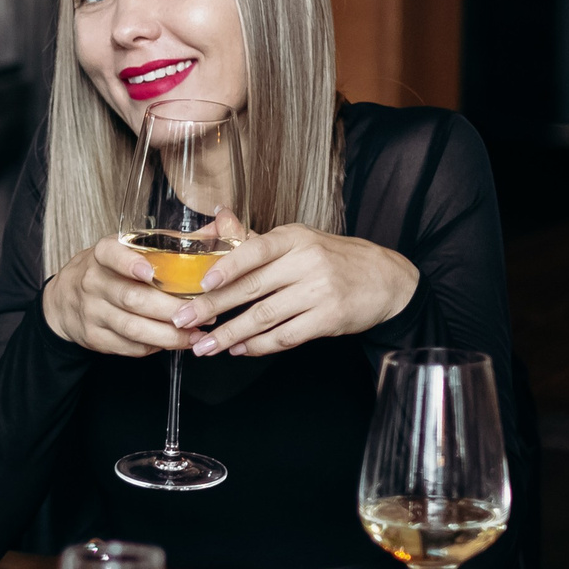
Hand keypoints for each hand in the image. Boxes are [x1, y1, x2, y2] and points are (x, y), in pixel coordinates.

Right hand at [41, 236, 194, 356]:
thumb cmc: (110, 270)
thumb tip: (219, 228)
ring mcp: (91, 312)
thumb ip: (170, 241)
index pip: (111, 255)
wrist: (65, 299)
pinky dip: (155, 347)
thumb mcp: (127, 248)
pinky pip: (128, 346)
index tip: (150, 272)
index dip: (129, 263)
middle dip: (171, 309)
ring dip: (169, 335)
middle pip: (133, 299)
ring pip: (133, 328)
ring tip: (196, 335)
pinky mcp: (94, 337)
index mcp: (102, 254)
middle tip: (202, 313)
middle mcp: (93, 282)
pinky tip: (175, 343)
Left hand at [173, 224, 418, 357]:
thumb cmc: (332, 258)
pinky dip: (259, 345)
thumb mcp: (298, 240)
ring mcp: (319, 291)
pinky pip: (286, 336)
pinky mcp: (329, 318)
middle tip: (183, 320)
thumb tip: (218, 219)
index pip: (256, 250)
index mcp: (294, 238)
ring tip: (205, 346)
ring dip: (230, 334)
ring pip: (265, 316)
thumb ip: (256, 240)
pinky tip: (240, 349)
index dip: (228, 266)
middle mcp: (307, 262)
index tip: (201, 282)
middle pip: (252, 288)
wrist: (385, 279)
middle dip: (213, 307)